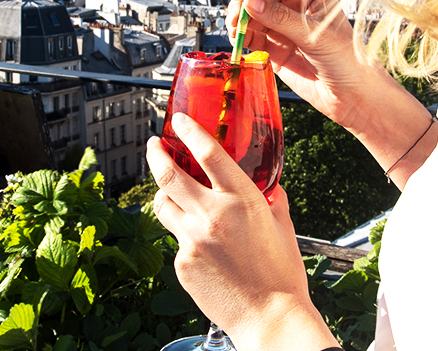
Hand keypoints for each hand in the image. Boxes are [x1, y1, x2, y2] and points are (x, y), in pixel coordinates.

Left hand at [147, 113, 338, 350]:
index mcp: (241, 200)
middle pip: (168, 174)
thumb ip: (272, 200)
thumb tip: (268, 187)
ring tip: (170, 192)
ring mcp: (192, 240)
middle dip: (156, 154)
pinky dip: (184, 234)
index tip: (180, 122)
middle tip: (154, 145)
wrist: (270, 317)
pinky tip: (202, 245)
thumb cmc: (281, 275)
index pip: (208, 152)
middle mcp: (212, 215)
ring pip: (163, 206)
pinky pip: (176, 239)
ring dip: (164, 194)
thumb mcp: (283, 226)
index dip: (190, 131)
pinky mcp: (182, 263)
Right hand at [228, 0, 383, 132]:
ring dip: (240, 22)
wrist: (352, 96)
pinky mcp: (276, 50)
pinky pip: (254, 39)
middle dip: (244, 5)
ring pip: (253, 18)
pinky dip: (243, 39)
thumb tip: (250, 1)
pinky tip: (239, 42)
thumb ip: (281, 18)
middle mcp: (295, 10)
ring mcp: (284, 30)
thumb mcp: (314, 35)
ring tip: (236, 32)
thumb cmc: (347, 60)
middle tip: (235, 19)